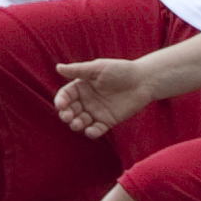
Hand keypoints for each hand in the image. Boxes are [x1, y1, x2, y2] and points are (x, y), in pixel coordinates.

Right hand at [46, 55, 164, 137]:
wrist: (142, 81)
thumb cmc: (120, 70)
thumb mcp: (98, 68)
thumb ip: (78, 70)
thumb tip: (58, 67)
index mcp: (81, 87)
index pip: (66, 95)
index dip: (61, 100)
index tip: (61, 105)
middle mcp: (86, 100)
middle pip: (70, 110)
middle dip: (66, 115)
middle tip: (68, 116)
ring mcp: (96, 112)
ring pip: (81, 122)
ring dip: (77, 124)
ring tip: (78, 124)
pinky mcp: (107, 121)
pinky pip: (97, 129)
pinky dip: (92, 132)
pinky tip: (91, 131)